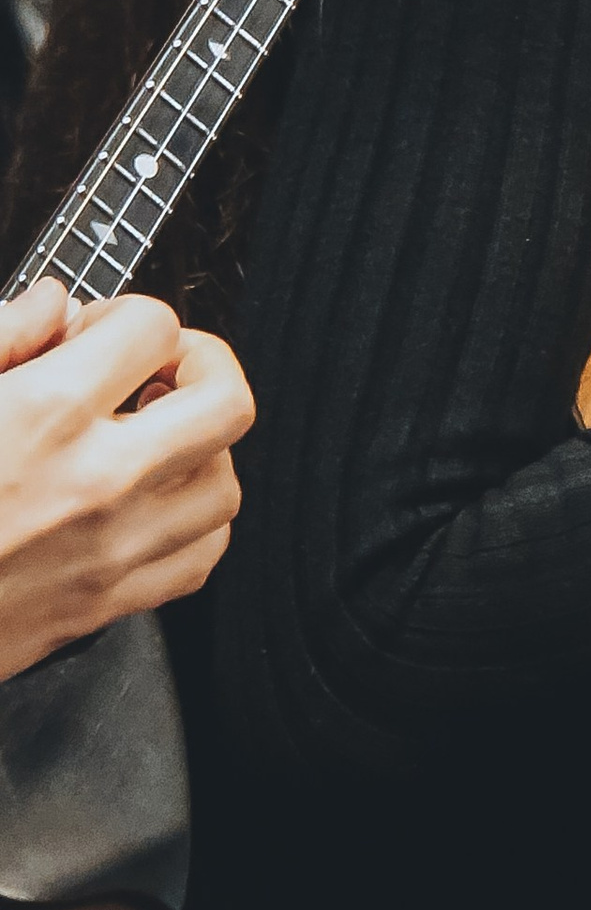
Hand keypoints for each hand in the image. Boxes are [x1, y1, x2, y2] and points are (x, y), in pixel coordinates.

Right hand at [0, 279, 252, 681]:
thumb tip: (53, 303)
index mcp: (43, 414)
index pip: (152, 328)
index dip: (125, 315)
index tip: (95, 332)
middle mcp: (94, 483)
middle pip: (226, 402)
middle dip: (202, 365)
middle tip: (158, 367)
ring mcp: (108, 551)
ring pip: (224, 483)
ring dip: (202, 446)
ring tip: (153, 434)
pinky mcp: (102, 606)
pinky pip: (199, 557)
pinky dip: (193, 522)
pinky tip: (151, 500)